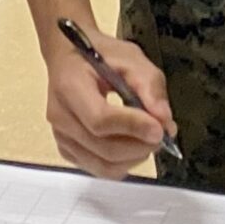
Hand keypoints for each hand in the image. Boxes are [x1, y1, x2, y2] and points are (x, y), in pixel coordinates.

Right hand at [43, 21, 173, 176]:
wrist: (70, 56)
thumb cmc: (98, 54)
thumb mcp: (130, 57)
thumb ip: (150, 86)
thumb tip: (164, 121)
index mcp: (70, 86)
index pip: (100, 119)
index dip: (133, 127)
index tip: (159, 128)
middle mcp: (60, 116)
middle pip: (103, 148)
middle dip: (140, 146)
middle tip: (161, 134)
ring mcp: (61, 136)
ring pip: (103, 166)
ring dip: (133, 158)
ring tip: (147, 139)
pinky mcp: (66, 149)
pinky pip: (98, 168)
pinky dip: (121, 163)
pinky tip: (130, 143)